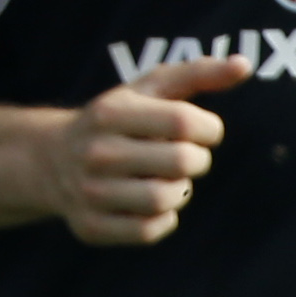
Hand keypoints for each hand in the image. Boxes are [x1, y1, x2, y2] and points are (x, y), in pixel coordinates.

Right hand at [44, 54, 246, 245]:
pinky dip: (162, 220)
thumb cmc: (117, 120)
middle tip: (185, 157)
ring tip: (166, 179)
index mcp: (108, 112)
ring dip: (179, 191)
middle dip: (197, 160)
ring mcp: (89, 192)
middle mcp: (95, 152)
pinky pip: (149, 231)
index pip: (183, 121)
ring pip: (166, 200)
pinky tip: (149, 204)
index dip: (208, 128)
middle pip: (181, 162)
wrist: (51, 161)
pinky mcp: (91, 226)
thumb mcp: (149, 89)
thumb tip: (244, 65)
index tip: (202, 130)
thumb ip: (198, 73)